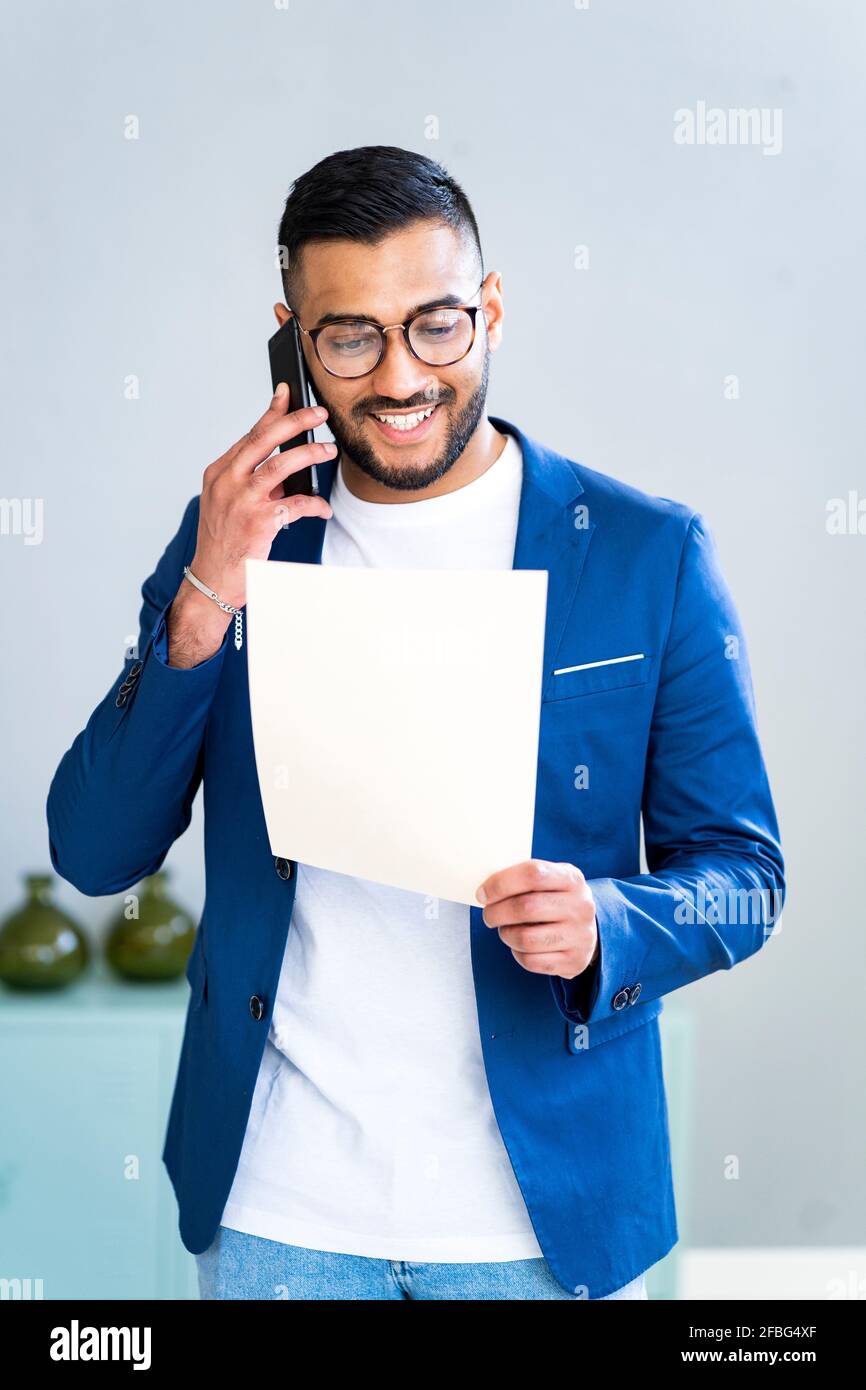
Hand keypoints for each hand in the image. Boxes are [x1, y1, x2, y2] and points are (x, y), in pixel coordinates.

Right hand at [189, 383, 336, 610]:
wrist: (211, 580)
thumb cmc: (222, 543)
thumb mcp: (227, 504)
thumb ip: (251, 482)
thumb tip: (285, 467)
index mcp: (219, 473)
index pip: (250, 435)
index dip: (271, 413)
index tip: (286, 394)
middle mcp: (227, 481)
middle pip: (265, 439)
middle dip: (295, 421)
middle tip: (319, 414)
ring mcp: (242, 500)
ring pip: (281, 464)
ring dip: (310, 454)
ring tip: (329, 450)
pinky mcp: (259, 521)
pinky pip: (296, 504)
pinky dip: (314, 504)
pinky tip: (323, 508)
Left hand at [475, 859, 598, 979]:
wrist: (588, 930)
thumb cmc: (557, 900)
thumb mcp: (551, 880)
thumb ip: (523, 879)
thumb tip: (486, 890)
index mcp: (572, 879)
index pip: (533, 874)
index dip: (501, 883)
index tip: (483, 893)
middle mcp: (580, 906)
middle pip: (526, 908)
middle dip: (496, 912)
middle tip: (489, 915)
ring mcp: (580, 936)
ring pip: (525, 938)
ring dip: (505, 934)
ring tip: (505, 930)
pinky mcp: (574, 961)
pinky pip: (531, 961)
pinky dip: (517, 953)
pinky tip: (519, 946)